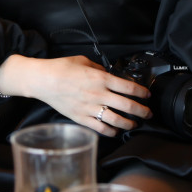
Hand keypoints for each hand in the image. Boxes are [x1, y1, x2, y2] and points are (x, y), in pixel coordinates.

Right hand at [0, 54, 151, 137]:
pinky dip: (111, 131)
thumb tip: (108, 74)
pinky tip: (116, 130)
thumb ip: (99, 68)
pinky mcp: (81, 118)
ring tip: (134, 124)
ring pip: (117, 120)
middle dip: (142, 111)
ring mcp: (91, 108)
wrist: (43, 80)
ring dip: (130, 123)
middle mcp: (99, 94)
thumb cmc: (61, 68)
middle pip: (128, 106)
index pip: (129, 88)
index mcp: (101, 78)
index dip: (142, 92)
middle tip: (148, 113)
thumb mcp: (84, 61)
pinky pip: (101, 128)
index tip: (147, 95)